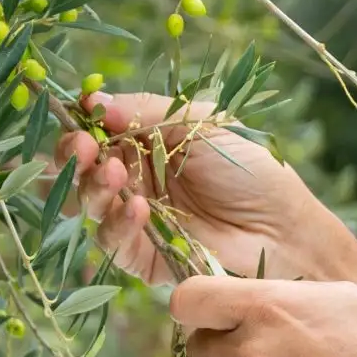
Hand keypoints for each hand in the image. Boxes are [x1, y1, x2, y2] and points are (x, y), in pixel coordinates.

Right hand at [59, 93, 353, 286]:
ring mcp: (135, 219)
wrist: (284, 229)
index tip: (80, 112)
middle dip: (72, 156)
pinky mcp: (144, 256)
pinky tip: (137, 207)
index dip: (80, 124)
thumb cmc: (250, 172)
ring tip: (113, 173)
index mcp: (144, 145)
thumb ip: (149, 112)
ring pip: (87, 205)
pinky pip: (113, 241)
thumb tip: (95, 100)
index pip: (94, 132)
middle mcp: (134, 180)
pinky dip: (117, 223)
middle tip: (83, 146)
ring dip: (91, 187)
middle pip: (80, 170)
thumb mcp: (202, 126)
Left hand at [171, 275, 356, 356]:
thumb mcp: (342, 298)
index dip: (196, 303)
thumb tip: (257, 307)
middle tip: (263, 347)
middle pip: (199, 348)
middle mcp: (251, 351)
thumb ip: (286, 299)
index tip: (214, 309)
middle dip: (222, 346)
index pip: (187, 300)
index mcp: (266, 307)